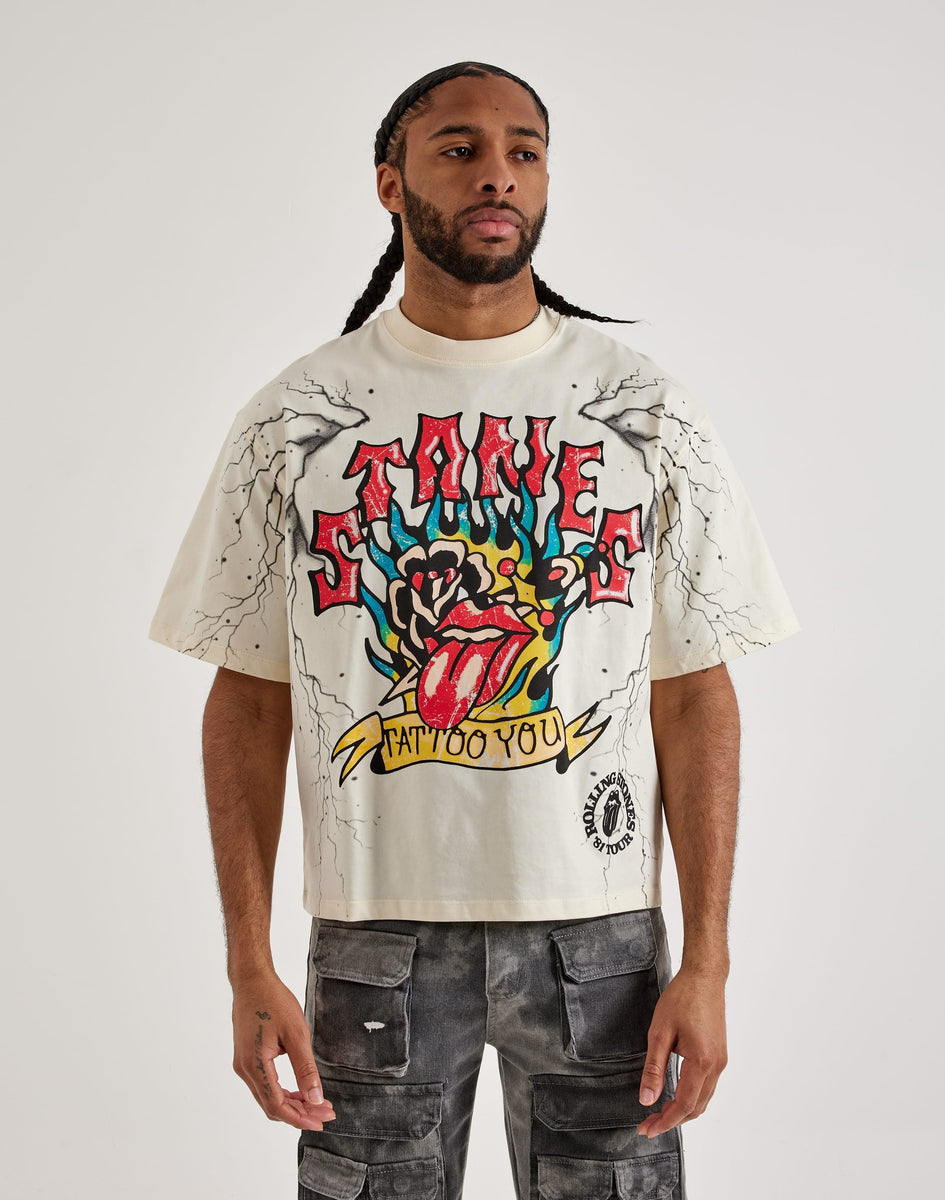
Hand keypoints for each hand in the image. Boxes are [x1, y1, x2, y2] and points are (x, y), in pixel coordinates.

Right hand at [231, 971, 336, 1130]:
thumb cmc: (273, 1001)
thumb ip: (305, 1068)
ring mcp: (243, 1064)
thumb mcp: (296, 1034)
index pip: (276, 1105)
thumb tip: (315, 1098)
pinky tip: (300, 1090)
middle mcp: (244, 1069)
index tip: (322, 1120)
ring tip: (318, 1103)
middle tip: (326, 1112)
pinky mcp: (246, 1058)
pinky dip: (283, 1091)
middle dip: (300, 1113)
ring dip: (292, 1103)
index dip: (300, 1117)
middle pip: (272, 1105)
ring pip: (268, 1096)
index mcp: (254, 1065)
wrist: (252, 981)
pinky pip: (265, 1084)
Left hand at [637, 966, 727, 1137]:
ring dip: (682, 1110)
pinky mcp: (719, 1055)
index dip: (665, 1121)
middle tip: (648, 1123)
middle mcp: (716, 1066)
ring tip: (658, 1112)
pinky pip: (707, 1086)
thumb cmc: (682, 998)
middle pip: (696, 1108)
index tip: (646, 1128)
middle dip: (672, 1120)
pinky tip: (675, 1095)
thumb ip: (653, 1069)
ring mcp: (721, 1061)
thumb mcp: (659, 1032)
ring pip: (703, 1099)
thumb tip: (647, 1100)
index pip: (684, 1105)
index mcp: (702, 1061)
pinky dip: (691, 1097)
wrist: (704, 977)